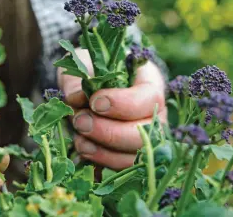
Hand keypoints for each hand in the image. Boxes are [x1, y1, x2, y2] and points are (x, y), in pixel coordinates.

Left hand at [58, 49, 166, 169]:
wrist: (95, 85)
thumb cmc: (95, 70)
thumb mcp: (86, 67)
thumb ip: (80, 82)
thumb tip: (77, 101)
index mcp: (149, 82)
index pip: (149, 98)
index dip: (123, 104)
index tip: (95, 102)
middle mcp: (155, 112)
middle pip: (146, 132)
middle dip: (111, 132)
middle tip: (81, 122)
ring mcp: (147, 134)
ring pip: (136, 154)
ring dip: (105, 152)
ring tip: (79, 139)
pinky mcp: (132, 151)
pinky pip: (124, 165)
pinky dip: (103, 162)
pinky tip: (85, 150)